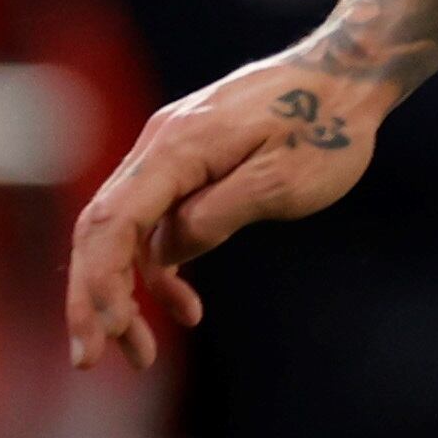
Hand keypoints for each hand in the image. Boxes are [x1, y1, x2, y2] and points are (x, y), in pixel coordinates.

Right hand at [63, 52, 395, 369]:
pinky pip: (155, 221)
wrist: (344, 77)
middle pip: (101, 230)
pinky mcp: (186, 165)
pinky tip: (184, 307)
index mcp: (176, 150)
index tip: (108, 334)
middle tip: (94, 361)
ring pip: (124, 231)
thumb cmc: (326, 127)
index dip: (101, 282)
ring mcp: (168, 154)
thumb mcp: (283, 182)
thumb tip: (168, 253)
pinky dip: (160, 267)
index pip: (114, 223)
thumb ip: (218, 215)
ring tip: (143, 354)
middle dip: (93, 298)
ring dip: (125, 293)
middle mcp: (157, 147)